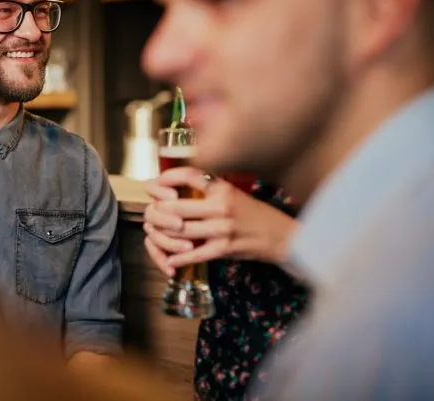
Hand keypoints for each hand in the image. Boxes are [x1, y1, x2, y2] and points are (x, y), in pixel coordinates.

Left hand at [142, 167, 295, 275]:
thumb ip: (208, 189)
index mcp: (222, 187)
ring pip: (179, 231)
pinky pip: (193, 254)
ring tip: (157, 233)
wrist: (281, 235)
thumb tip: (176, 186)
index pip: (187, 175)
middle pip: (175, 207)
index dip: (165, 179)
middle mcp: (221, 205)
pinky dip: (178, 257)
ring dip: (163, 234)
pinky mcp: (224, 249)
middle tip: (152, 213)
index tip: (153, 184)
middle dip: (157, 211)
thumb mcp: (233, 192)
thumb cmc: (254, 213)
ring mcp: (222, 228)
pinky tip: (169, 258)